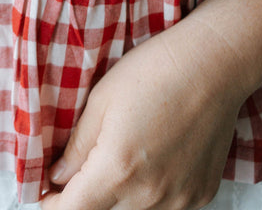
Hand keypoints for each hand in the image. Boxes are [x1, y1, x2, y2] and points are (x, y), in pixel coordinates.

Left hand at [42, 17, 245, 209]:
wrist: (213, 64)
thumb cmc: (156, 71)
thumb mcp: (101, 99)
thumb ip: (77, 145)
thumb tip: (58, 176)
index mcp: (118, 169)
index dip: (54, 205)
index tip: (48, 195)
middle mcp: (149, 194)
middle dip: (90, 194)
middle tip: (89, 163)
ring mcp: (179, 199)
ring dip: (123, 194)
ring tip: (128, 152)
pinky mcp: (200, 195)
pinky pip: (166, 205)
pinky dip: (153, 190)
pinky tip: (156, 156)